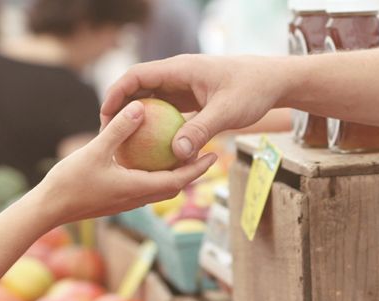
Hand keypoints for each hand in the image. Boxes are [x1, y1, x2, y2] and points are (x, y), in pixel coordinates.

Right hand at [39, 100, 217, 224]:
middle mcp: (137, 198)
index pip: (178, 180)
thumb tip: (140, 107)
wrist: (48, 209)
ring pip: (159, 188)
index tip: (214, 155)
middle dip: (192, 172)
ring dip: (174, 174)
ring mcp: (126, 201)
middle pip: (174, 186)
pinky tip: (148, 159)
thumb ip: (119, 129)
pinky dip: (154, 175)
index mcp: (138, 189)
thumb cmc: (70, 182)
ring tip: (182, 154)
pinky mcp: (116, 200)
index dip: (198, 168)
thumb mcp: (95, 150)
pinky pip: (143, 187)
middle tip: (206, 153)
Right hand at [101, 54, 287, 161]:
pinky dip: (157, 127)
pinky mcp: (191, 99)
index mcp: (180, 69)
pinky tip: (152, 149)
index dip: (117, 93)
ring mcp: (184, 87)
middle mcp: (178, 75)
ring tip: (124, 143)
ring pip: (151, 101)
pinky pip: (167, 112)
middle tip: (107, 134)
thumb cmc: (252, 90)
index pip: (137, 76)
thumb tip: (176, 154)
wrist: (273, 82)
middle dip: (120, 109)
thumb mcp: (227, 112)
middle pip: (138, 88)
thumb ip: (201, 131)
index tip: (105, 115)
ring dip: (137, 119)